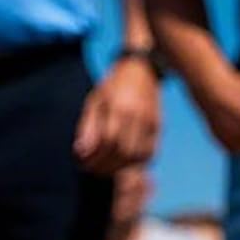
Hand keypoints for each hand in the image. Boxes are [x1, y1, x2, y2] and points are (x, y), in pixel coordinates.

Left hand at [73, 57, 161, 174]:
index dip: (95, 157)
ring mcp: (151, 121)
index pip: (108, 141)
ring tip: (105, 167)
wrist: (141, 69)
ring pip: (137, 157)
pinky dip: (135, 163)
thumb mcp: (94, 102)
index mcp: (120, 108)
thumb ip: (87, 128)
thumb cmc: (112, 86)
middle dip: (105, 166)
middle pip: (123, 152)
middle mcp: (138, 115)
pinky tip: (122, 162)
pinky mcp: (159, 126)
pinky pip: (149, 153)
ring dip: (119, 168)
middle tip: (92, 169)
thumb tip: (80, 153)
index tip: (83, 164)